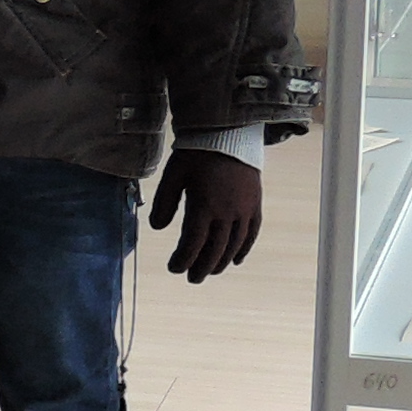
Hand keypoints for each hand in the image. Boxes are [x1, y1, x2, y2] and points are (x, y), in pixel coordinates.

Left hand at [149, 150, 264, 282]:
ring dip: (221, 262)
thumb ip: (164, 202)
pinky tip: (236, 260)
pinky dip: (244, 249)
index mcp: (204, 206)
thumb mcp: (173, 174)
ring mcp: (244, 210)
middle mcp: (227, 213)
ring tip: (211, 272)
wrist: (230, 132)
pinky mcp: (255, 203)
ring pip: (234, 245)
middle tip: (191, 278)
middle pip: (215, 250)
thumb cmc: (197, 153)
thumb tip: (157, 228)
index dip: (182, 260)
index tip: (173, 268)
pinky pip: (252, 233)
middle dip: (202, 267)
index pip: (192, 244)